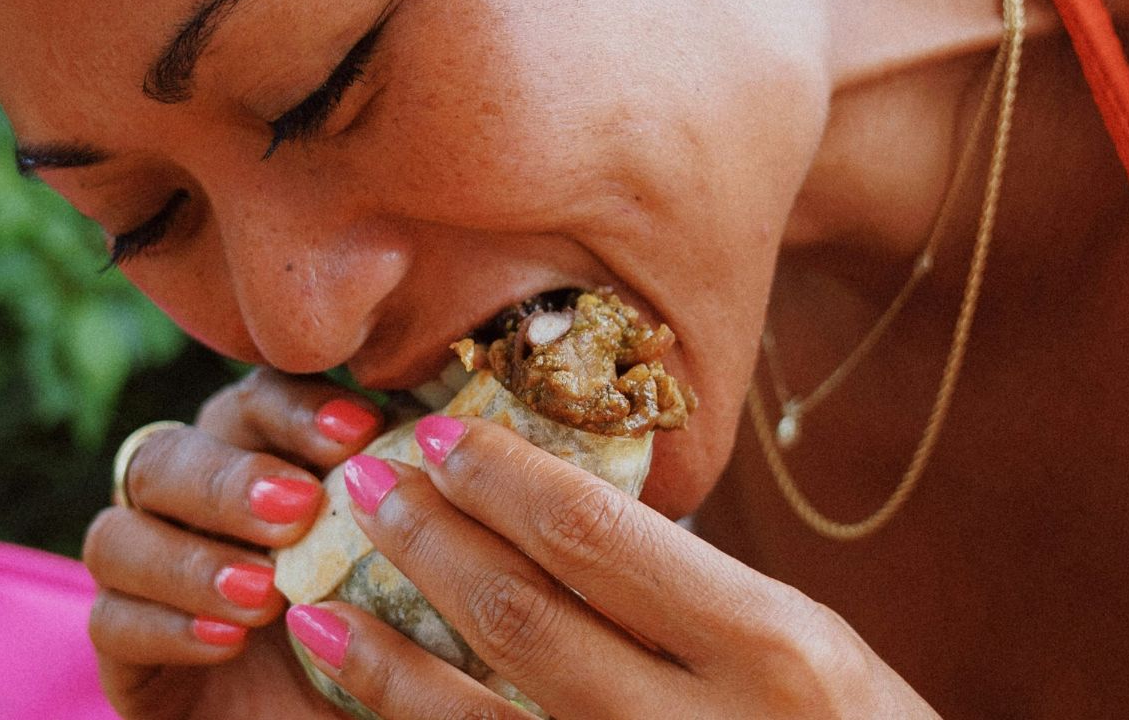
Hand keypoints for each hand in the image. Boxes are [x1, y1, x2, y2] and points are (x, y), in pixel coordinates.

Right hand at [81, 369, 385, 719]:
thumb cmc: (394, 642)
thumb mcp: (414, 573)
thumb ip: (411, 506)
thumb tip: (456, 436)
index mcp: (262, 461)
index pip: (257, 401)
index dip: (298, 408)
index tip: (360, 431)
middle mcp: (192, 507)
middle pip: (172, 454)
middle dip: (233, 479)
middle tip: (299, 509)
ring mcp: (146, 576)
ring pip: (118, 533)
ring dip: (191, 558)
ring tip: (264, 592)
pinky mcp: (123, 650)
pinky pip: (110, 622)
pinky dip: (167, 625)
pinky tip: (228, 642)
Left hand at [288, 417, 939, 718]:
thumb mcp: (814, 647)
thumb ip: (696, 592)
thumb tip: (556, 516)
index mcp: (772, 645)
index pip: (600, 536)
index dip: (501, 480)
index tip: (440, 437)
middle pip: (524, 616)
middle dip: (428, 544)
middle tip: (366, 487)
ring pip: (482, 718)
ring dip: (385, 658)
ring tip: (314, 604)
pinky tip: (360, 706)